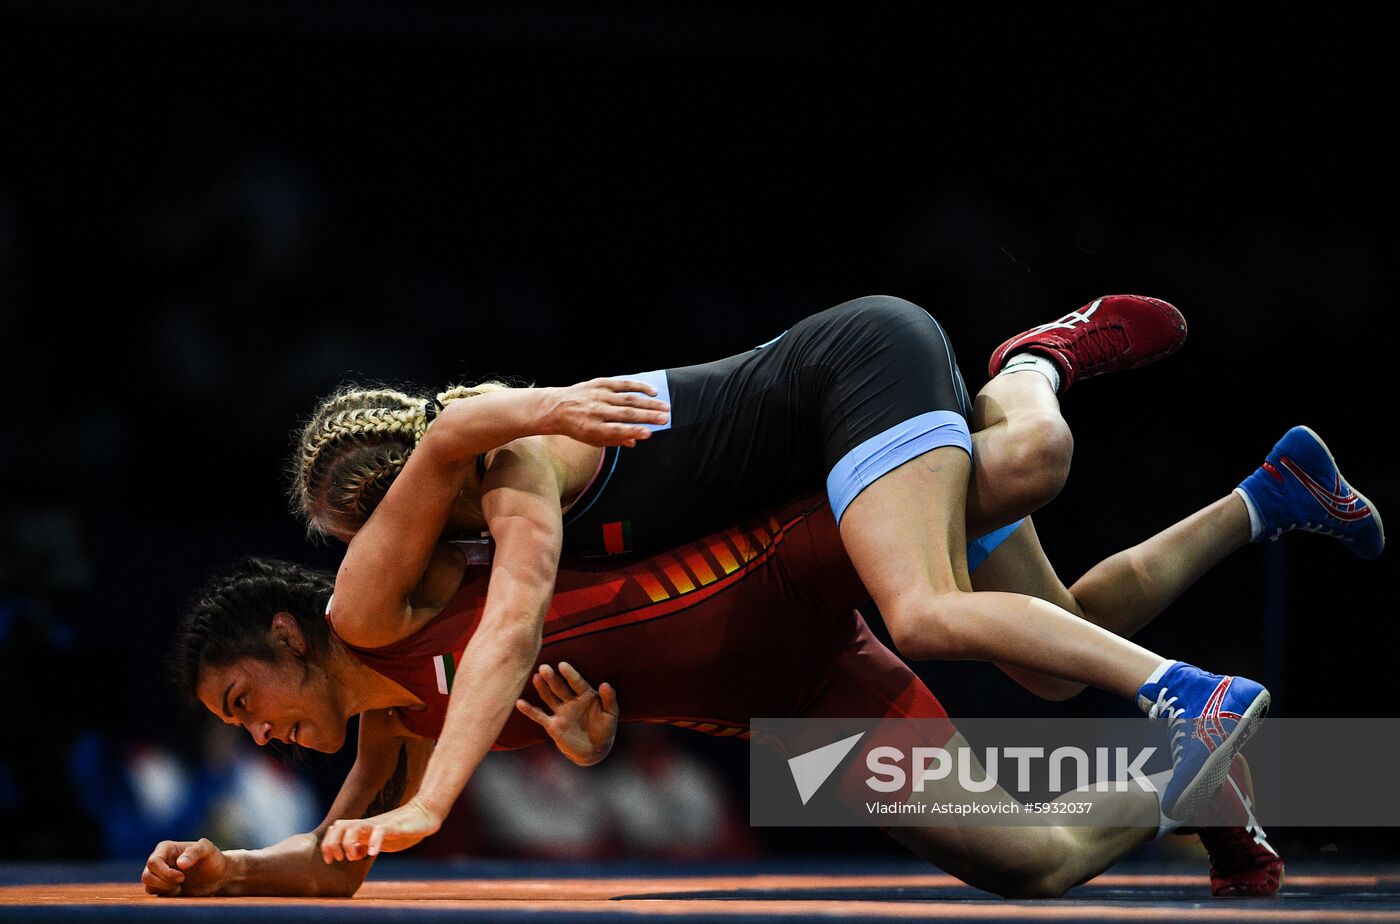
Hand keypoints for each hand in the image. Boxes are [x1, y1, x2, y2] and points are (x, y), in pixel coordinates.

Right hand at [141, 838, 228, 896]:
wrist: (217, 876)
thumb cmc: (213, 860)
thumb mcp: (208, 851)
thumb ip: (195, 852)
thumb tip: (180, 863)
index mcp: (166, 848)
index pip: (153, 862)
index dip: (165, 873)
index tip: (182, 877)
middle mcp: (160, 860)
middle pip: (147, 875)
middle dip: (164, 882)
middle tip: (182, 881)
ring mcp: (159, 873)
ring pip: (148, 885)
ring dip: (164, 889)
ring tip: (181, 886)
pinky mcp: (162, 886)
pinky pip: (154, 893)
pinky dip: (166, 895)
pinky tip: (179, 890)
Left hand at [321, 795, 442, 862]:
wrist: (425, 813)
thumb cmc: (403, 828)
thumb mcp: (381, 840)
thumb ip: (366, 845)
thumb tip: (352, 853)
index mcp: (363, 828)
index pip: (336, 829)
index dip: (328, 844)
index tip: (330, 860)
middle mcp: (368, 825)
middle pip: (340, 826)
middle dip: (332, 844)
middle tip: (338, 859)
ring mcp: (380, 824)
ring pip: (355, 827)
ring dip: (348, 843)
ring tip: (355, 856)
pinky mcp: (395, 826)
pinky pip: (380, 831)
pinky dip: (373, 842)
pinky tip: (374, 853)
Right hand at [516, 661, 618, 765]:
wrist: (594, 751)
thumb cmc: (604, 730)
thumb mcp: (611, 714)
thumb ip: (609, 699)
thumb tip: (605, 684)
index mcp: (586, 696)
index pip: (577, 683)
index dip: (570, 675)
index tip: (562, 666)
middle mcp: (571, 701)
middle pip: (560, 687)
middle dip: (552, 678)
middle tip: (544, 668)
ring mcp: (560, 712)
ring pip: (549, 697)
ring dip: (542, 688)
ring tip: (535, 677)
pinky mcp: (552, 725)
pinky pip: (539, 716)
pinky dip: (530, 710)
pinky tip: (519, 703)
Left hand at [542, 378, 669, 447]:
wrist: (557, 407)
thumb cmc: (578, 428)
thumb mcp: (592, 440)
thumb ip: (614, 440)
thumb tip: (635, 441)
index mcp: (592, 428)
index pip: (616, 430)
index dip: (633, 432)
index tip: (649, 433)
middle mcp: (596, 410)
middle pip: (626, 414)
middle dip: (647, 416)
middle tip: (666, 419)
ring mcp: (598, 395)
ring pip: (628, 399)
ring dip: (649, 403)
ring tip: (666, 408)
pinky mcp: (600, 383)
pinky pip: (623, 384)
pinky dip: (639, 387)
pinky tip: (653, 392)